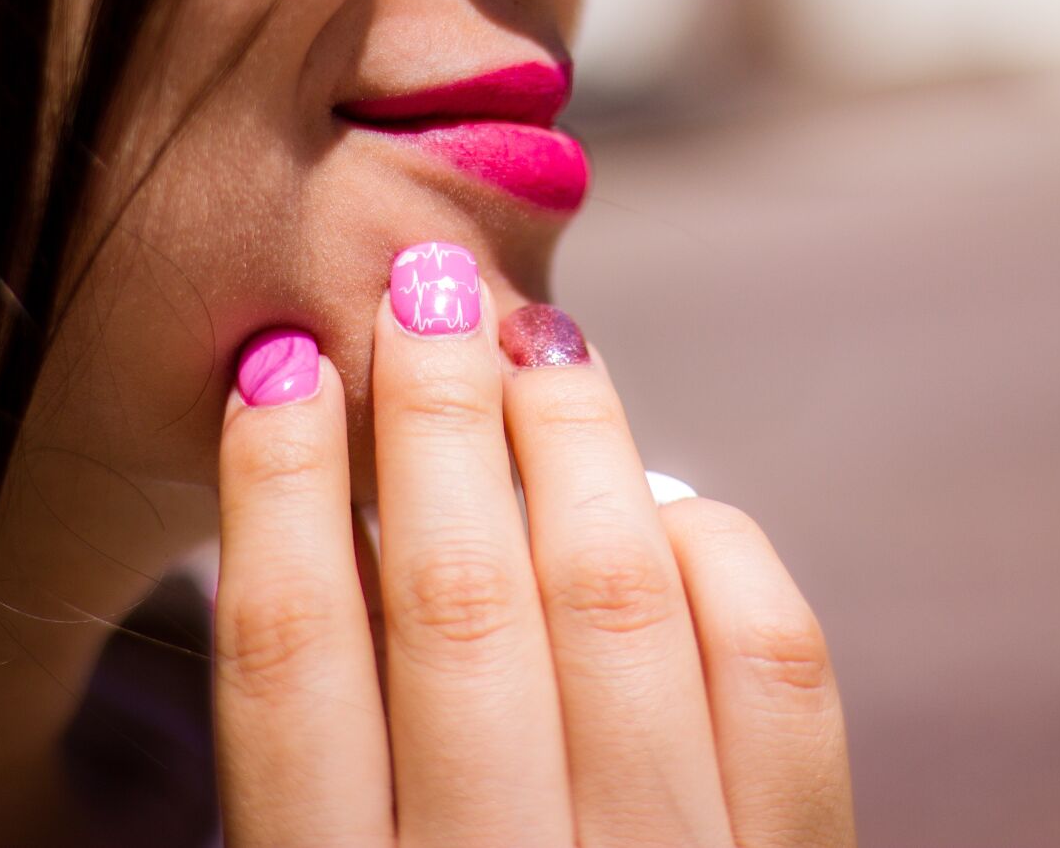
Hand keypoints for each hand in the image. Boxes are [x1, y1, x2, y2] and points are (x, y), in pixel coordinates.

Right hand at [212, 241, 855, 845]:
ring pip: (624, 609)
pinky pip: (779, 675)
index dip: (281, 498)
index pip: (293, 674)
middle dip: (438, 425)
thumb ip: (328, 772)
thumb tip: (337, 537)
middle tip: (421, 287)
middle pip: (466, 610)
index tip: (280, 365)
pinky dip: (723, 557)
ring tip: (531, 339)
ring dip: (574, 449)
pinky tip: (668, 495)